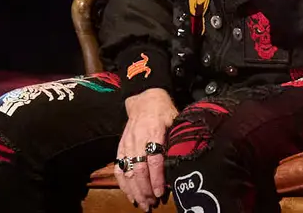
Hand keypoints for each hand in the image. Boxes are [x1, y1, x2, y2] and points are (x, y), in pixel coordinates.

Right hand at [115, 88, 176, 208]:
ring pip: (128, 171)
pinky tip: (129, 194)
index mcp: (154, 132)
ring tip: (142, 203)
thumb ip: (177, 139)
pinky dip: (123, 183)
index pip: (154, 159)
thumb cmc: (163, 111)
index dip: (156, 178)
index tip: (160, 192)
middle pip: (139, 169)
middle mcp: (138, 139)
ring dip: (134, 190)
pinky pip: (119, 167)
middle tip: (151, 203)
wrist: (144, 99)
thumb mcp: (175, 120)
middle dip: (145, 189)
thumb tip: (183, 159)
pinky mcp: (121, 146)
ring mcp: (128, 143)